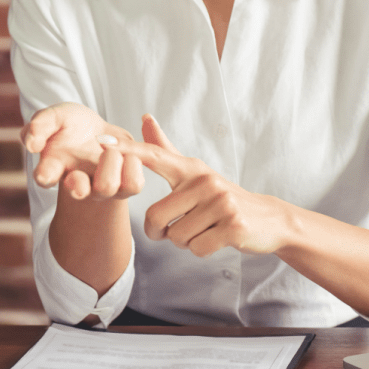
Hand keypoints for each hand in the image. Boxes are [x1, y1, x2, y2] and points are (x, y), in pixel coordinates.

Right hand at [21, 103, 142, 200]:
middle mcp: (77, 182)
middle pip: (80, 191)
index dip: (46, 175)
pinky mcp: (125, 184)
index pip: (46, 176)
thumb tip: (31, 143)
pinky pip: (135, 183)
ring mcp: (102, 186)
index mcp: (55, 166)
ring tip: (109, 147)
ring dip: (110, 163)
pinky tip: (129, 151)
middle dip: (82, 183)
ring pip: (108, 187)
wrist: (96, 132)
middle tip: (82, 168)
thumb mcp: (55, 116)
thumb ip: (41, 125)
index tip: (45, 173)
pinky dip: (135, 163)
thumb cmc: (70, 126)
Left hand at [116, 115, 294, 256]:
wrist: (268, 220)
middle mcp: (205, 181)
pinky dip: (202, 250)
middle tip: (179, 228)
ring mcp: (221, 202)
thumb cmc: (221, 197)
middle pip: (156, 218)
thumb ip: (165, 149)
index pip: (153, 157)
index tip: (101, 142)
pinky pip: (197, 248)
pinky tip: (217, 238)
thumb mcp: (195, 172)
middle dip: (162, 233)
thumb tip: (145, 118)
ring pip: (177, 237)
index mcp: (191, 169)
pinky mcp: (233, 226)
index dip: (127, 151)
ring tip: (205, 229)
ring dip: (186, 242)